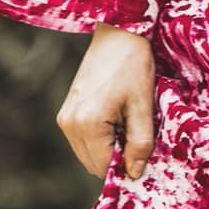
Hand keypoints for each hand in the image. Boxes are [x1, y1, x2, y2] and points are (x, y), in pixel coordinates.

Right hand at [56, 23, 154, 179]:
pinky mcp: (66, 112)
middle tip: (137, 138)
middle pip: (93, 164)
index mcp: (88, 123)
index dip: (126, 168)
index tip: (144, 157)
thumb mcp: (143, 106)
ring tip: (126, 125)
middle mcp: (70, 124)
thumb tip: (134, 173)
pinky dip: (99, 140)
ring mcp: (65, 118)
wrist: (117, 35)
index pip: (104, 167)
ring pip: (87, 154)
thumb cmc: (133, 66)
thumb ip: (140, 143)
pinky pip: (83, 141)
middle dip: (117, 159)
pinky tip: (116, 120)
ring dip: (107, 150)